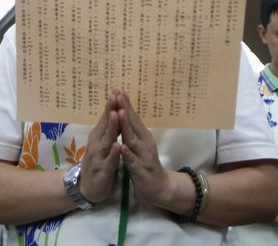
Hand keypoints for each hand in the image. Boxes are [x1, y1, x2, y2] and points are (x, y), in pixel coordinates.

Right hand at [77, 91, 122, 204]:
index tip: (117, 89)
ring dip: (111, 127)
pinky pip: (109, 161)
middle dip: (111, 110)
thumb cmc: (98, 162)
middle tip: (115, 94)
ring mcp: (99, 157)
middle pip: (106, 124)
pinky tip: (117, 146)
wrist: (86, 188)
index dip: (112, 104)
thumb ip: (108, 128)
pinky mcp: (103, 171)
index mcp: (99, 136)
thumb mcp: (102, 143)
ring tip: (116, 114)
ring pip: (107, 140)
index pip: (107, 118)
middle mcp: (97, 144)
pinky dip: (113, 153)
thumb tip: (113, 110)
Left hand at [116, 90, 169, 206]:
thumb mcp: (139, 144)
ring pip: (132, 139)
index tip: (117, 89)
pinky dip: (127, 153)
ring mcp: (143, 155)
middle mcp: (144, 142)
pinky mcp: (141, 170)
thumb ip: (132, 130)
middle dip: (125, 108)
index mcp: (142, 135)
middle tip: (118, 93)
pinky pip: (133, 161)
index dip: (125, 103)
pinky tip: (122, 146)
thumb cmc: (145, 164)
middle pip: (133, 123)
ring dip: (126, 126)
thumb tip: (125, 113)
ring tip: (119, 113)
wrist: (159, 188)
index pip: (132, 117)